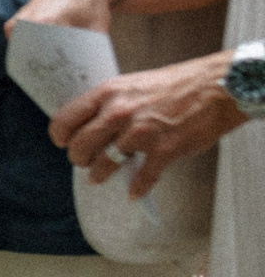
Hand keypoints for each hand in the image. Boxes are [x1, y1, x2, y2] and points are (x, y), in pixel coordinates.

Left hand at [52, 52, 243, 194]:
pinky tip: (132, 192)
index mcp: (107, 93)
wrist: (216, 88)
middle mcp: (118, 113)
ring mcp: (140, 133)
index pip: (66, 119)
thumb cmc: (175, 84)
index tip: (62, 142)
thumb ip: (110, 103)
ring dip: (98, 174)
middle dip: (78, 158)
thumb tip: (91, 122)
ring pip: (104, 164)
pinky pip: (142, 177)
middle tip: (82, 161)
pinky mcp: (163, 150)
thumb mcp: (131, 84)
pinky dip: (136, 188)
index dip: (60, 136)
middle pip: (80, 145)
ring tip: (97, 177)